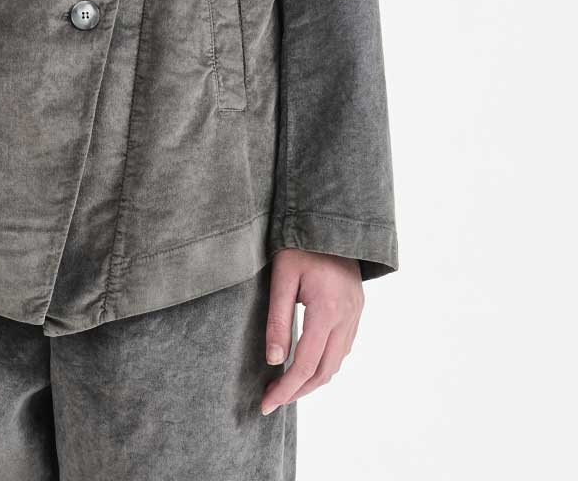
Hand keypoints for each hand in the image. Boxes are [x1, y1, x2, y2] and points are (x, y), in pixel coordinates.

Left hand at [260, 249, 363, 415]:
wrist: (330, 219)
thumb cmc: (300, 243)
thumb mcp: (281, 277)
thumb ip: (277, 319)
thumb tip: (273, 360)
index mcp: (327, 309)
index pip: (305, 364)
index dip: (285, 389)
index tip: (266, 404)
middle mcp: (347, 316)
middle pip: (324, 371)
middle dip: (299, 391)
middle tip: (274, 400)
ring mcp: (356, 313)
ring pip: (337, 362)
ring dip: (313, 380)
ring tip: (287, 386)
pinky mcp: (357, 309)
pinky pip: (343, 347)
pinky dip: (325, 362)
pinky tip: (307, 362)